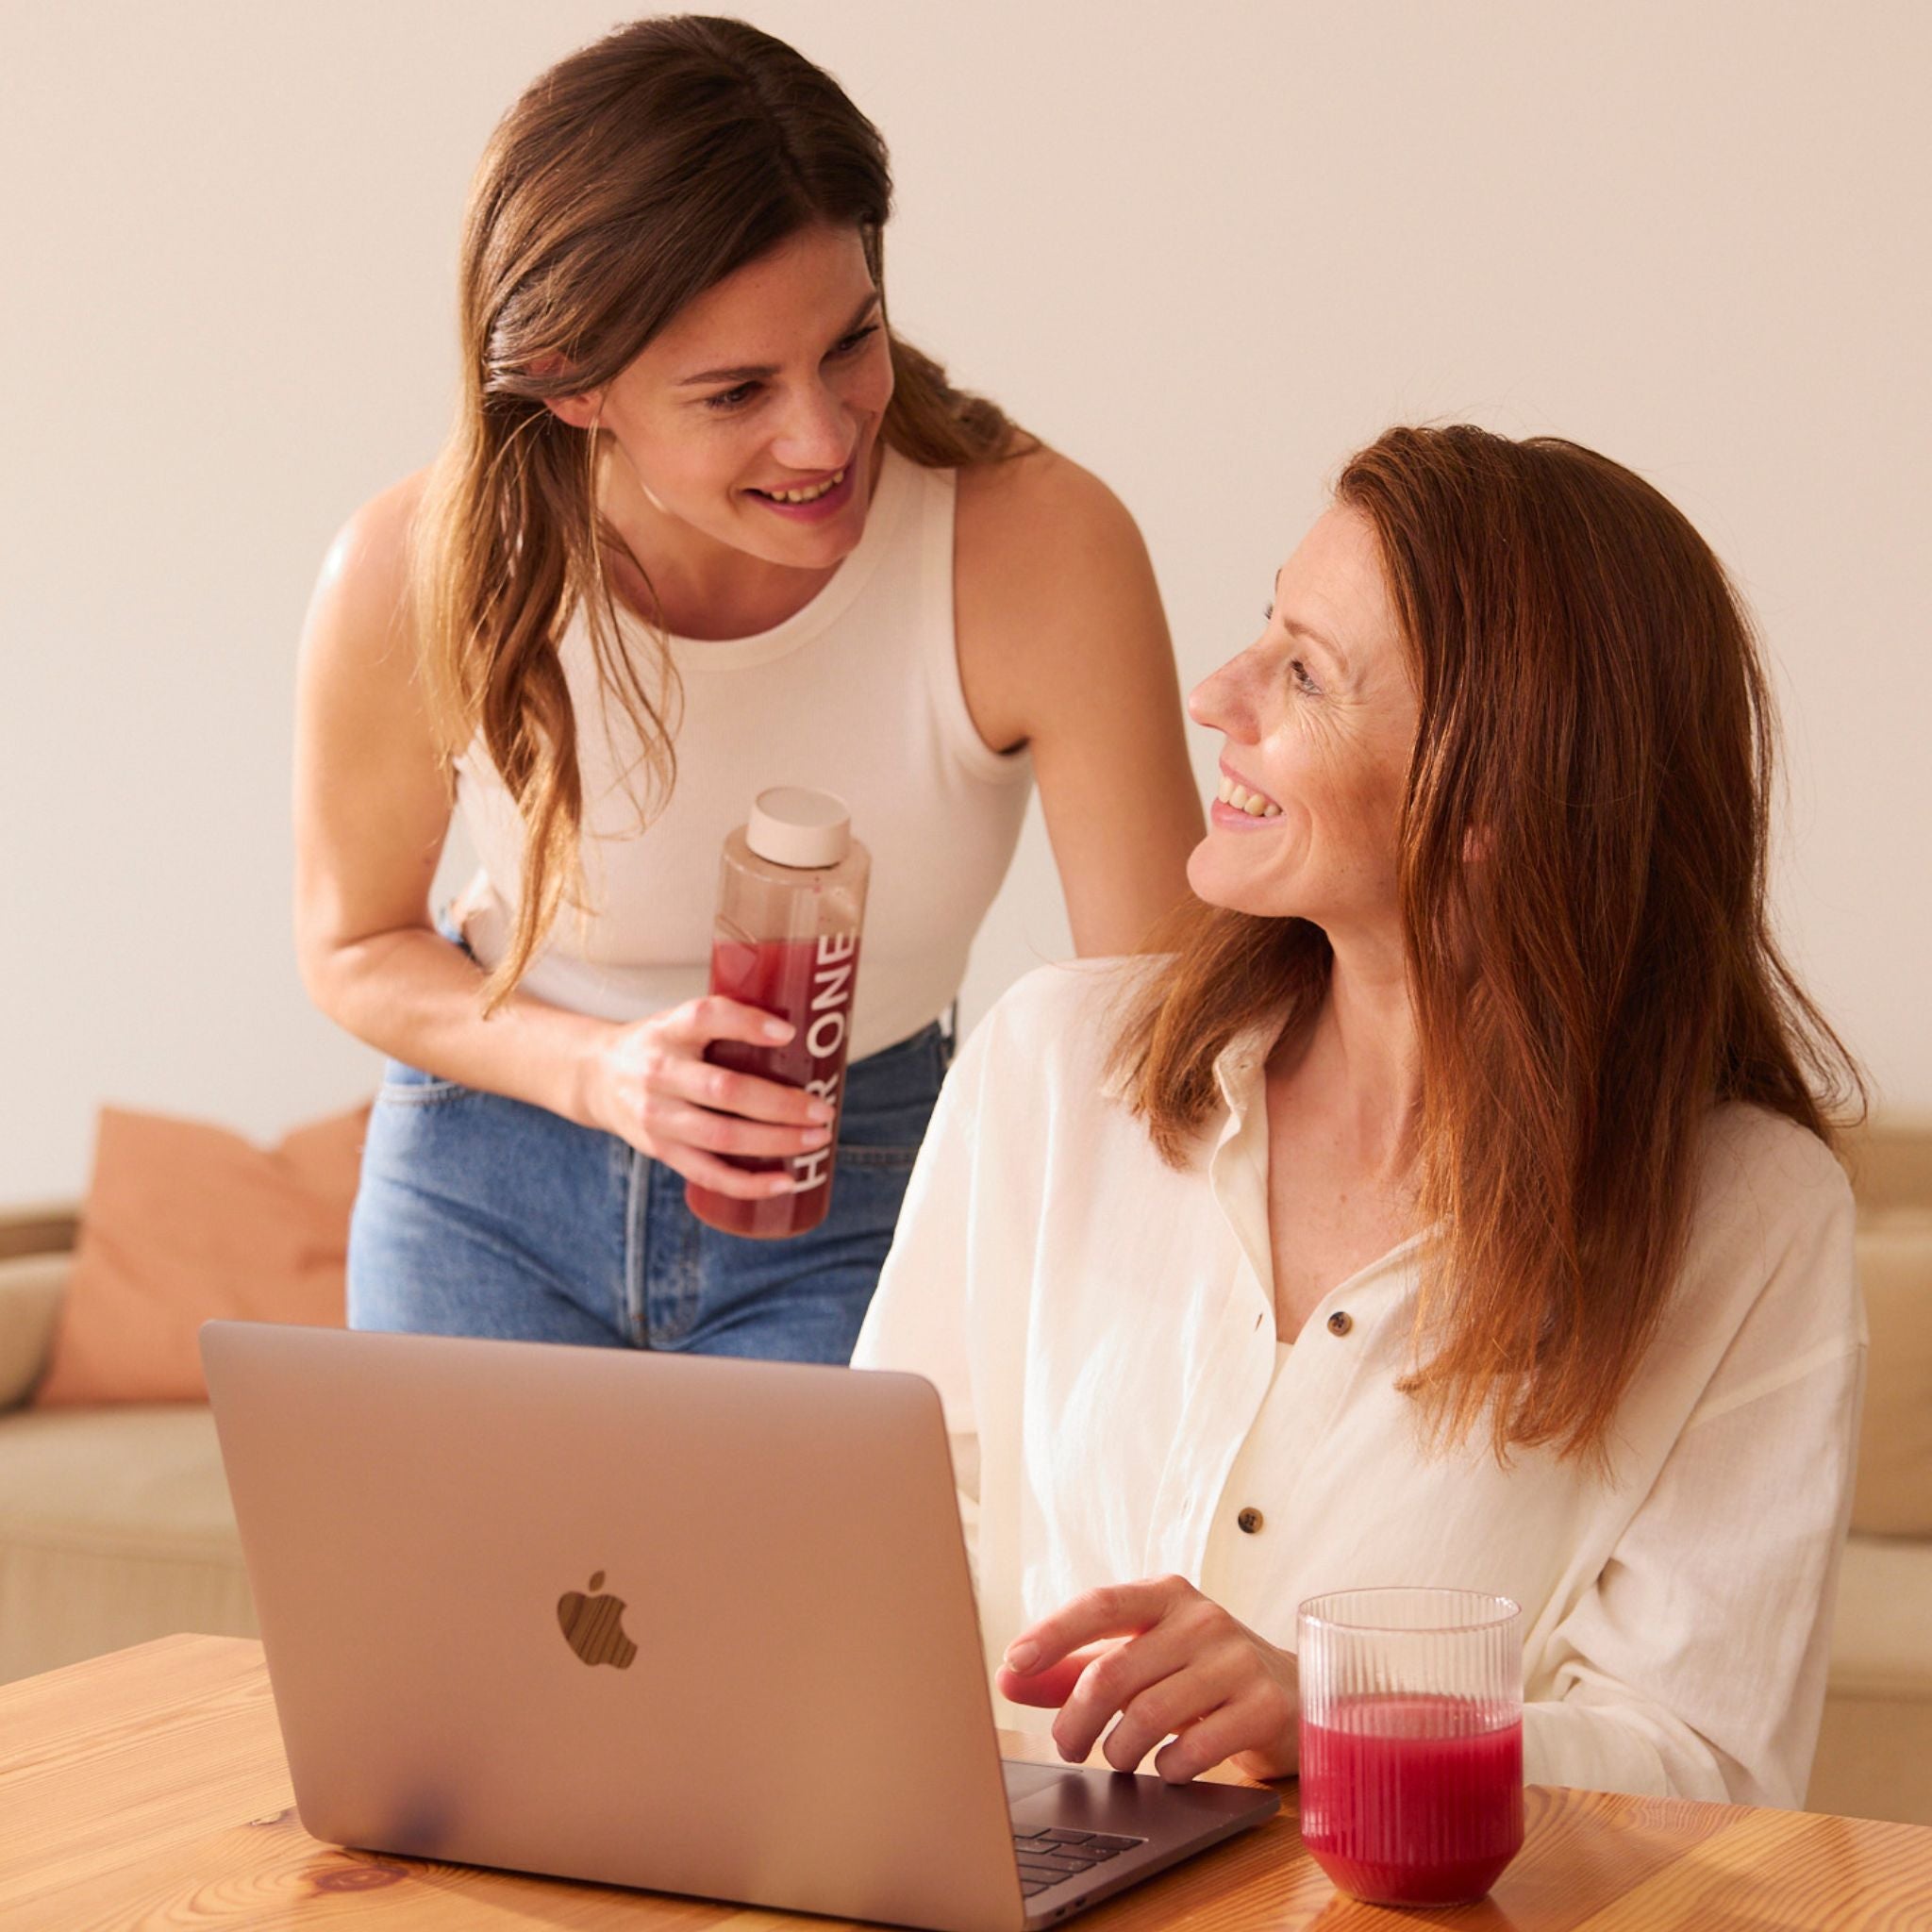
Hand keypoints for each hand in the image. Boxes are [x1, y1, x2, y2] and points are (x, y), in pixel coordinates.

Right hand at [576, 996, 833, 1198]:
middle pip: (726, 1090)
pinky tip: (783, 1182)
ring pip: (722, 1136)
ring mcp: (658, 1116)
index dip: (748, 1024)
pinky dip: (748, 1183)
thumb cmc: (660, 1045)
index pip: (706, 1016)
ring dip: (775, 1142)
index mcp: (669, 1029)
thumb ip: (728, 1021)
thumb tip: (802, 1034)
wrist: (596, 1077)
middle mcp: (659, 1073)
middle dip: (781, 1104)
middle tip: (823, 1110)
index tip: (788, 1032)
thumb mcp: (681, 1019)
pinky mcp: (660, 1149)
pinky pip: (708, 1173)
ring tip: (815, 1141)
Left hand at [995, 1575, 1299, 1782]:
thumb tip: (1008, 1677)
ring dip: (1119, 1750)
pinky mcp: (1263, 1707)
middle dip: (1075, 1720)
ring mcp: (1237, 1661)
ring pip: (1148, 1715)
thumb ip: (1075, 1668)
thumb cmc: (1202, 1674)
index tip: (1013, 1662)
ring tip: (1118, 1759)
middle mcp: (1203, 1619)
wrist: (1293, 1697)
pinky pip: (1194, 1750)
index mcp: (1167, 1596)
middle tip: (1067, 1747)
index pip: (1100, 1605)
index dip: (1053, 1633)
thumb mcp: (1143, 1659)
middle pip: (1115, 1672)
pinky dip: (1168, 1768)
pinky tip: (1168, 1766)